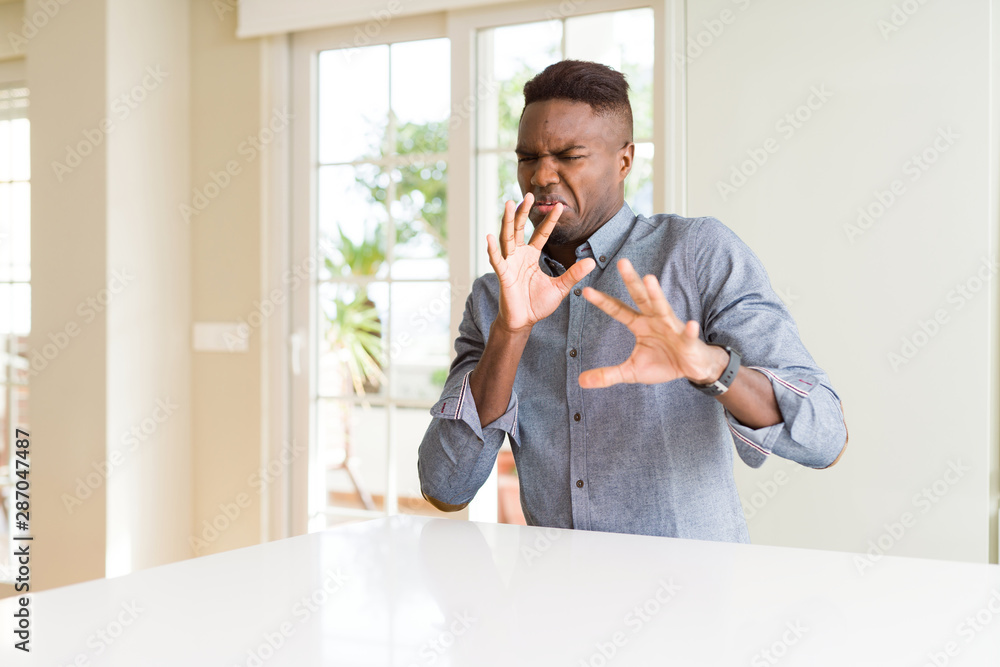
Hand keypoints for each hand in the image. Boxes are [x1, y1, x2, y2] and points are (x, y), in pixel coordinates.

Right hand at [486, 192, 595, 332]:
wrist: (523, 321)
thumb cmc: (537, 304)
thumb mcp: (560, 287)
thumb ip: (573, 274)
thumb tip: (592, 262)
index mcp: (532, 256)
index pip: (541, 234)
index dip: (549, 221)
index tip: (558, 206)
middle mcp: (519, 256)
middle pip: (520, 229)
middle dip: (524, 212)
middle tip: (529, 195)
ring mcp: (509, 263)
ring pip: (508, 238)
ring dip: (508, 221)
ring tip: (510, 204)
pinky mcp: (503, 275)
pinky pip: (497, 260)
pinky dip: (493, 249)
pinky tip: (490, 236)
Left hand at [578, 258, 728, 387]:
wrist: (692, 368)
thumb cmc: (663, 363)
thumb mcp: (631, 372)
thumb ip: (607, 375)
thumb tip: (581, 381)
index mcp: (639, 324)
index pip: (618, 310)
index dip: (603, 301)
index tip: (586, 291)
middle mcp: (655, 320)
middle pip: (640, 298)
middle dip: (631, 281)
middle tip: (621, 262)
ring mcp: (672, 328)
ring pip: (662, 308)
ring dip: (656, 294)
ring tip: (649, 279)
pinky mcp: (688, 340)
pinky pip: (688, 335)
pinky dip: (689, 330)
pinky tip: (690, 325)